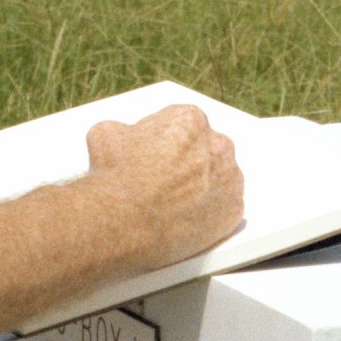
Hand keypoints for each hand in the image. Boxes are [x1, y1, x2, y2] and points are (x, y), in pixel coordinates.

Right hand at [82, 104, 243, 273]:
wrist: (122, 221)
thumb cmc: (115, 177)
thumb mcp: (108, 133)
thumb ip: (127, 130)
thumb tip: (125, 138)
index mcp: (190, 120)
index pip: (186, 125)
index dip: (169, 141)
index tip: (158, 155)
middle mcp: (217, 145)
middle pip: (207, 149)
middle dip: (189, 162)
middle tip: (166, 178)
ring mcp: (229, 180)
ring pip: (220, 178)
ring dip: (203, 186)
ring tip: (174, 201)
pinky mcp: (233, 211)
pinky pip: (225, 207)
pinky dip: (209, 212)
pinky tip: (186, 217)